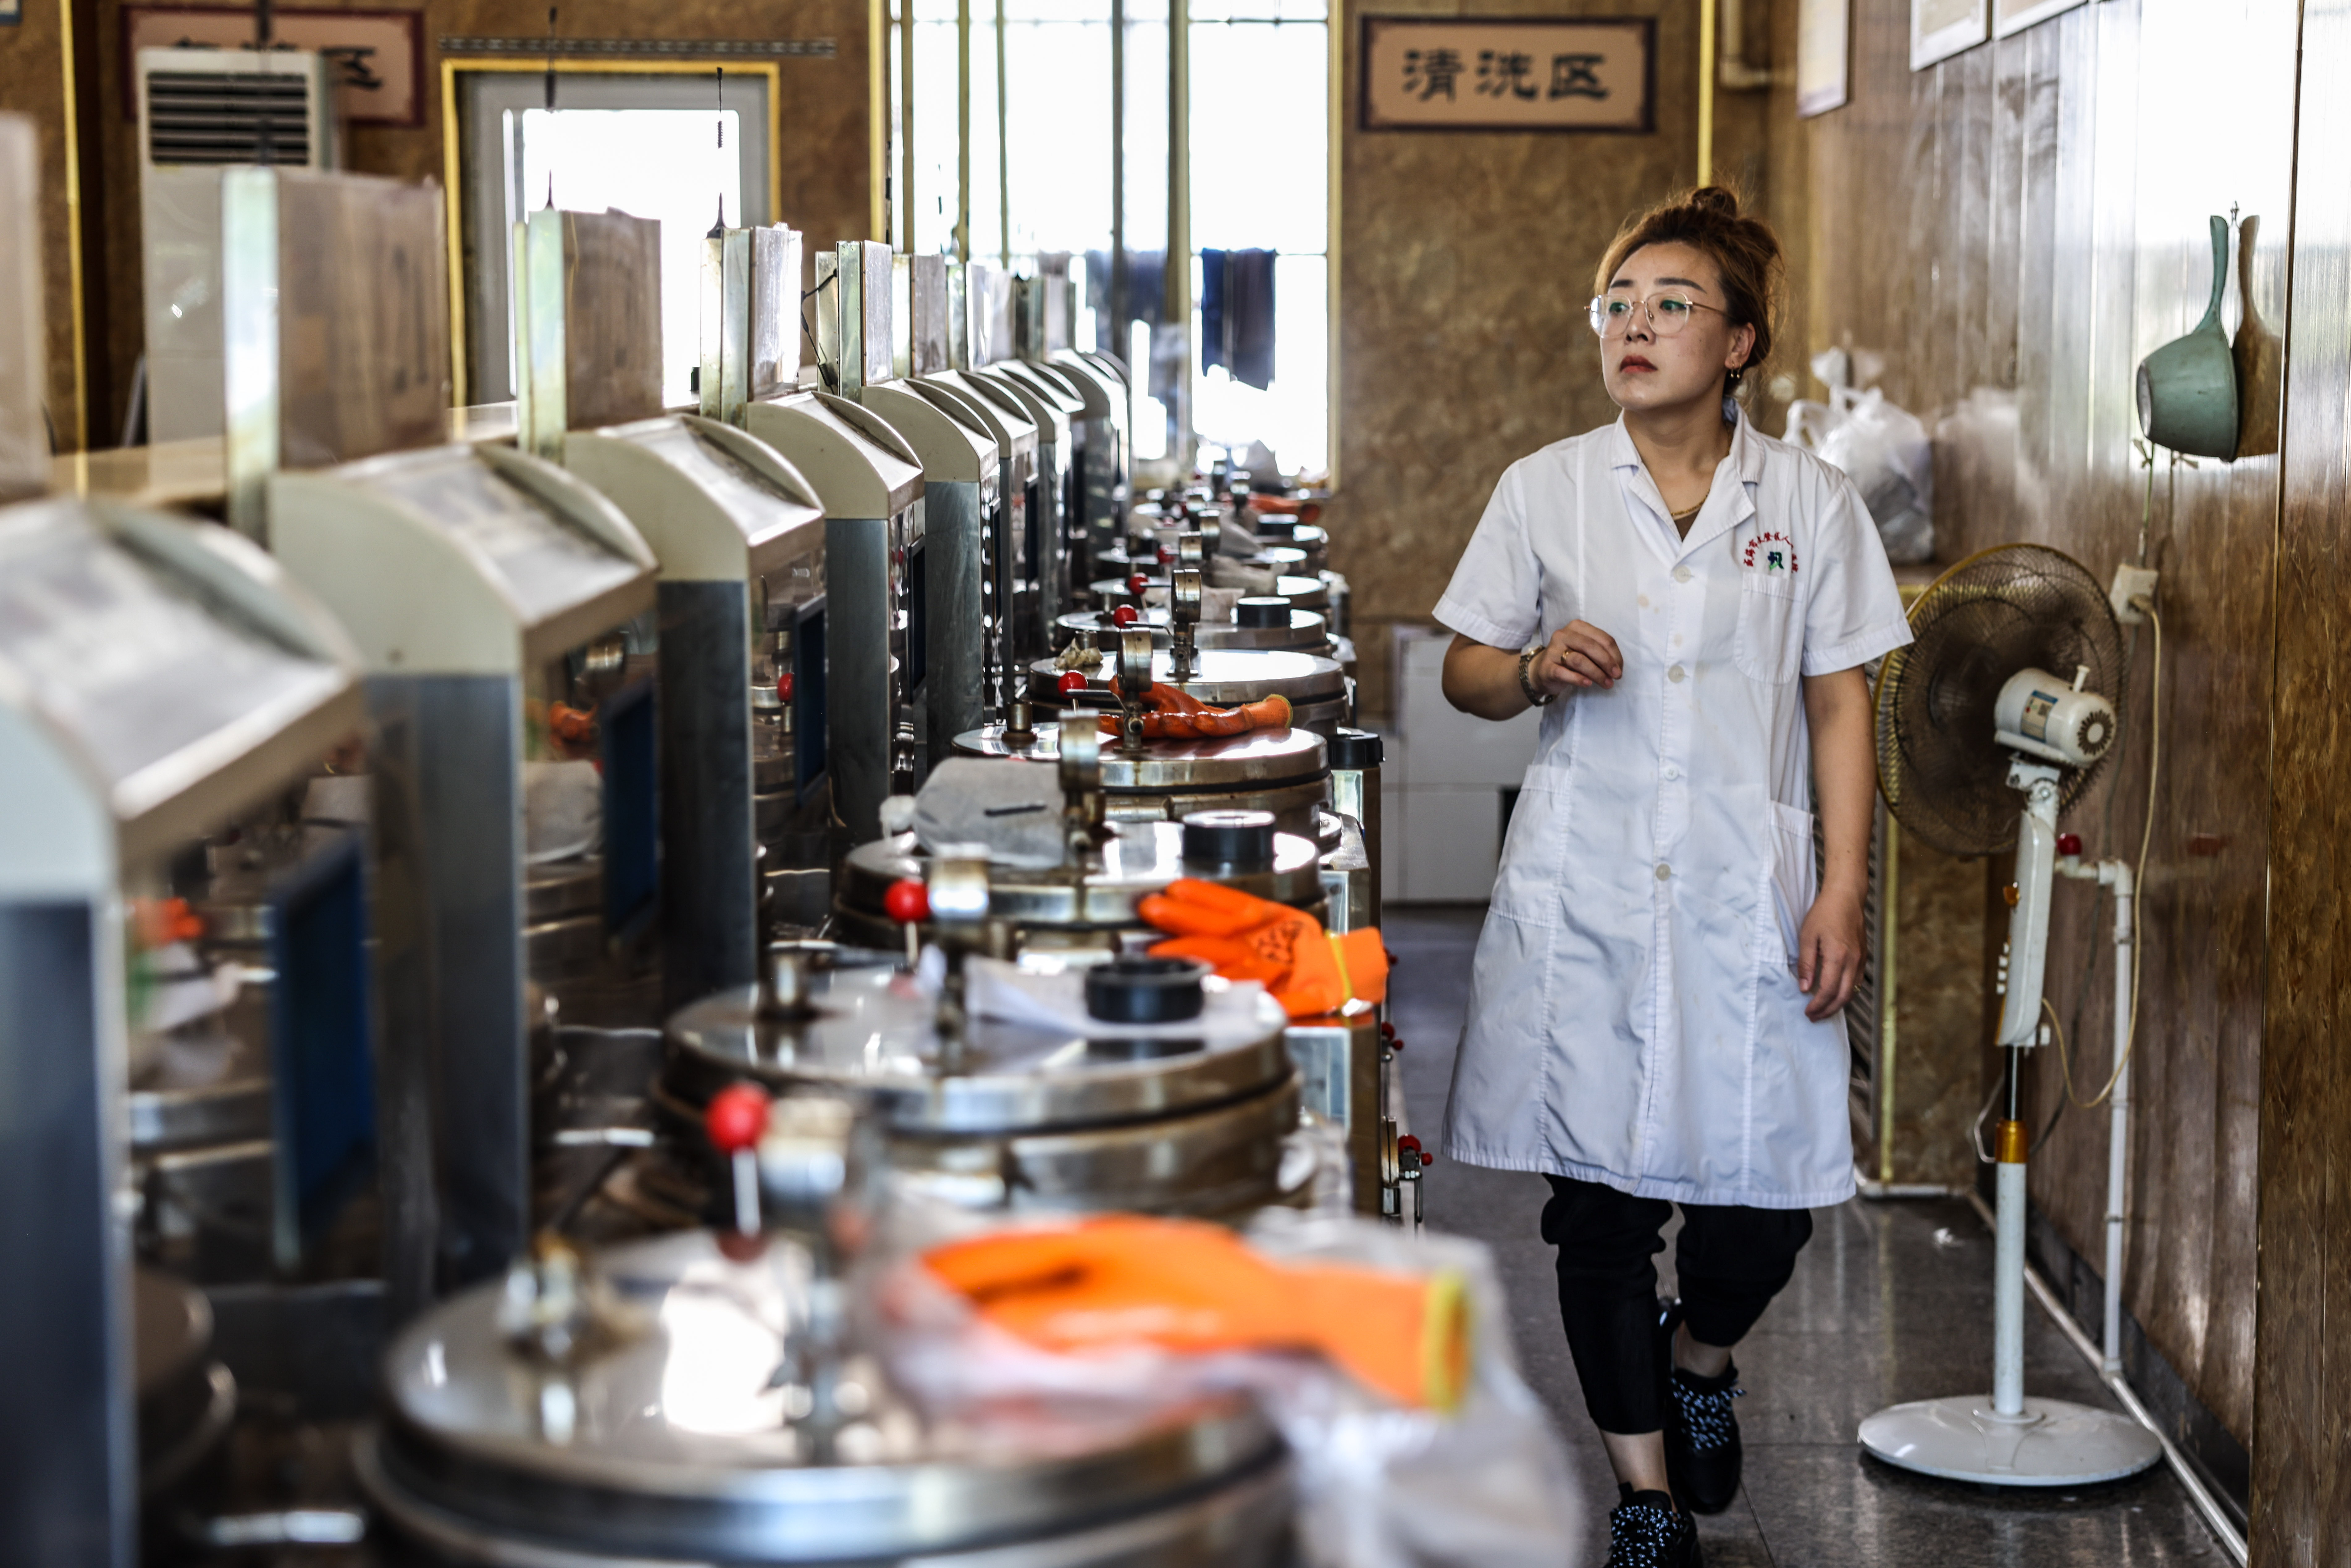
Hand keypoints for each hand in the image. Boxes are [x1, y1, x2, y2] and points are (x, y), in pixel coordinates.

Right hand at [1532, 620, 1623, 694]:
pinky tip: (1588, 684)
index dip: (1615, 654)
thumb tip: (1616, 668)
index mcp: (1577, 627)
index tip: (1619, 669)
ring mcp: (1553, 650)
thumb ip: (1600, 653)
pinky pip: (1564, 673)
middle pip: (1590, 646)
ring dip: (1596, 673)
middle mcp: (1563, 635)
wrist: (1542, 670)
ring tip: (1606, 684)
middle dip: (1607, 662)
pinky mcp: (1547, 667)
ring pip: (1579, 660)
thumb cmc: (1569, 659)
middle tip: (1616, 676)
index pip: (1602, 638)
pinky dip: (1578, 679)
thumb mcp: (1585, 651)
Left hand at [1796, 886, 1864, 1021]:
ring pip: (1852, 991)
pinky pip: (1856, 981)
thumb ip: (1806, 964)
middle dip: (1828, 1010)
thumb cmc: (1824, 914)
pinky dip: (1846, 992)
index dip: (1817, 1005)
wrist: (1846, 898)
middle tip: (1814, 1017)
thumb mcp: (1807, 937)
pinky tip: (1834, 994)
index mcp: (1838, 956)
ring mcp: (1860, 959)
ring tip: (1823, 1010)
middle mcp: (1853, 961)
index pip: (1827, 990)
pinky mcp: (1863, 956)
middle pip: (1842, 996)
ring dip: (1837, 1004)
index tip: (1807, 1012)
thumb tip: (1804, 988)